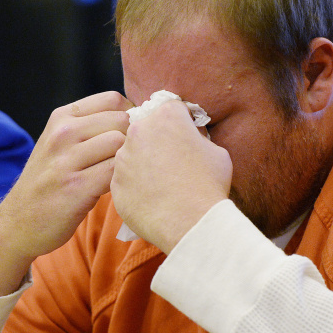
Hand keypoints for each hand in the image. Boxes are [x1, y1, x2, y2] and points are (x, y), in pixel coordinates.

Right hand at [0, 91, 131, 295]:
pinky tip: (117, 189)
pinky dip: (124, 179)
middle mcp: (62, 133)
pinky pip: (116, 172)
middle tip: (131, 160)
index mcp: (61, 117)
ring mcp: (67, 160)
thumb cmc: (48, 183)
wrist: (17, 222)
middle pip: (122, 120)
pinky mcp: (76, 188)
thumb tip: (138, 118)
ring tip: (122, 175)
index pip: (113, 99)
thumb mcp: (59, 144)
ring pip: (121, 144)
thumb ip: (90, 128)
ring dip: (129, 160)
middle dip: (134, 139)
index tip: (130, 136)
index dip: (131, 116)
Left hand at [111, 100, 231, 251]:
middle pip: (147, 129)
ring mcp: (123, 158)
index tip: (187, 136)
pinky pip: (126, 178)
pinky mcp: (115, 182)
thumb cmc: (208, 185)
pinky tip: (153, 197)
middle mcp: (138, 131)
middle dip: (159, 140)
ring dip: (144, 162)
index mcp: (166, 116)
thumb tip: (190, 139)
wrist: (190, 223)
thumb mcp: (217, 151)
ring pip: (132, 153)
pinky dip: (136, 185)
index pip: (172, 109)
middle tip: (173, 160)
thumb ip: (198, 137)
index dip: (182, 122)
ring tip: (163, 183)